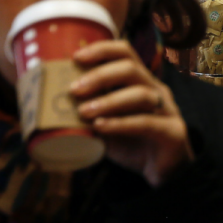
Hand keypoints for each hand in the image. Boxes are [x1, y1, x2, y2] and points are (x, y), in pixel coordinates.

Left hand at [69, 40, 193, 186]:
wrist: (162, 172)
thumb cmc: (132, 142)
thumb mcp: (106, 123)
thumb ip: (88, 111)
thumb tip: (51, 104)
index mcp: (140, 81)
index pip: (125, 53)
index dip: (102, 49)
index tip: (76, 57)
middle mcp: (155, 90)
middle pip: (131, 68)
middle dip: (100, 75)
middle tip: (74, 89)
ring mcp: (167, 109)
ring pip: (141, 94)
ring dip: (109, 101)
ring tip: (84, 112)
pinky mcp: (172, 131)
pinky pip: (146, 122)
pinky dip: (121, 123)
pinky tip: (101, 127)